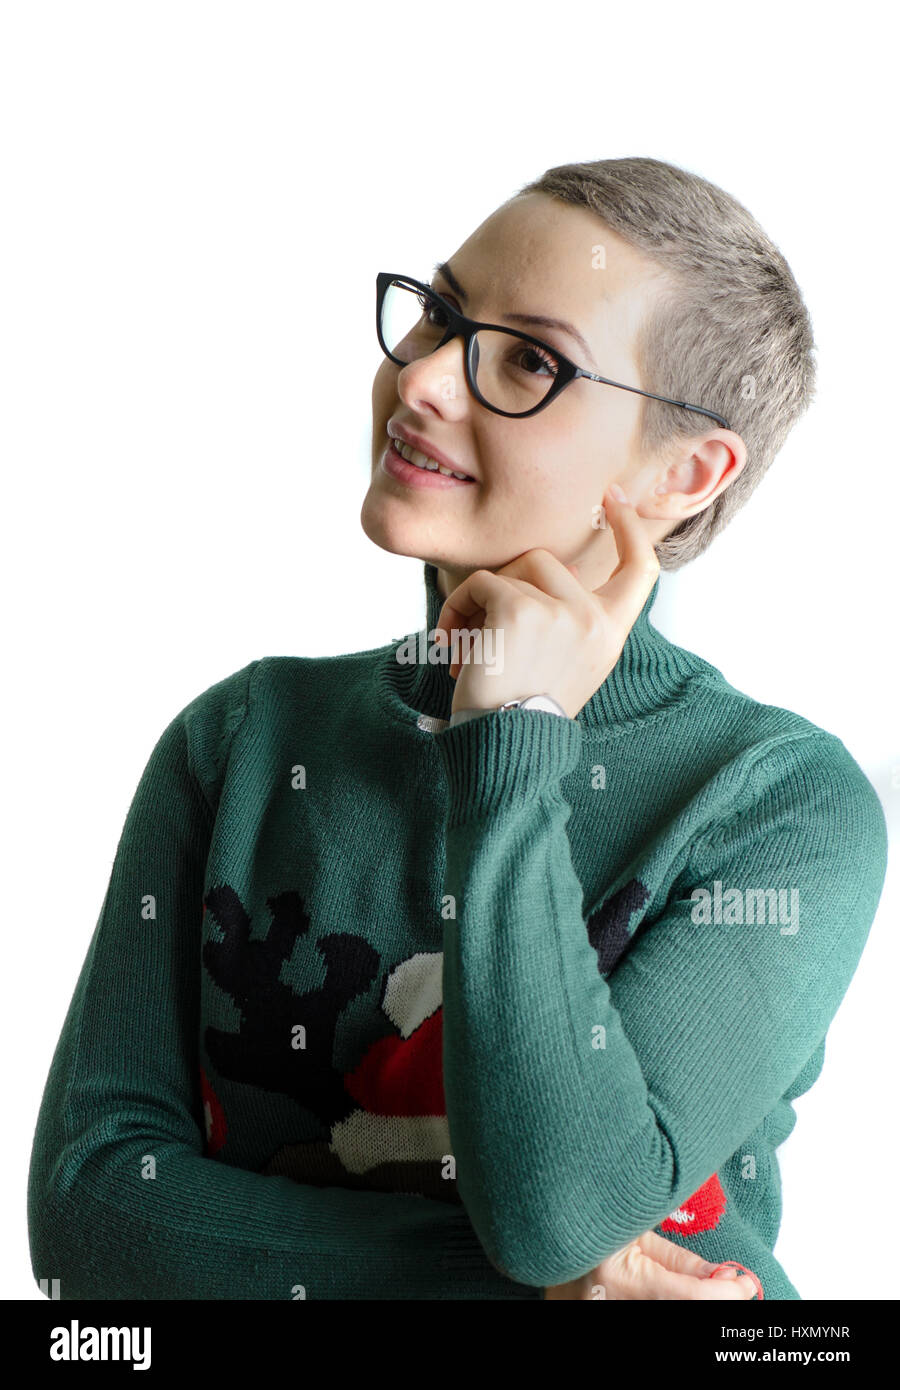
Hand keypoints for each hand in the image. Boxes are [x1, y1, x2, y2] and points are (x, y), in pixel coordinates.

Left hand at [434, 486, 658, 719]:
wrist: (506, 748)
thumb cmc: (524, 714)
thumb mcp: (568, 667)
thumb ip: (571, 621)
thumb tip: (556, 575)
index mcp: (611, 634)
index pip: (640, 569)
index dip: (630, 528)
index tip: (615, 498)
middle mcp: (594, 619)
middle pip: (545, 560)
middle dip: (506, 585)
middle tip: (481, 632)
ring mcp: (561, 611)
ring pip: (510, 569)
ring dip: (477, 601)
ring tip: (463, 645)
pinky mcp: (521, 609)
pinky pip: (480, 583)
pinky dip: (456, 610)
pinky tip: (453, 649)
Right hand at [543, 1230, 759, 1299]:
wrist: (546, 1231)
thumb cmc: (592, 1220)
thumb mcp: (636, 1232)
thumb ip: (679, 1260)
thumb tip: (723, 1275)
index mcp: (616, 1274)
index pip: (687, 1295)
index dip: (724, 1292)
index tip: (746, 1284)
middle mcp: (609, 1303)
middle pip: (679, 1308)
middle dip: (713, 1300)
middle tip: (737, 1287)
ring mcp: (601, 1312)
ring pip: (667, 1309)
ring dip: (694, 1300)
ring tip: (711, 1285)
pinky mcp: (597, 1315)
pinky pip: (650, 1307)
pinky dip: (673, 1302)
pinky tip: (688, 1292)